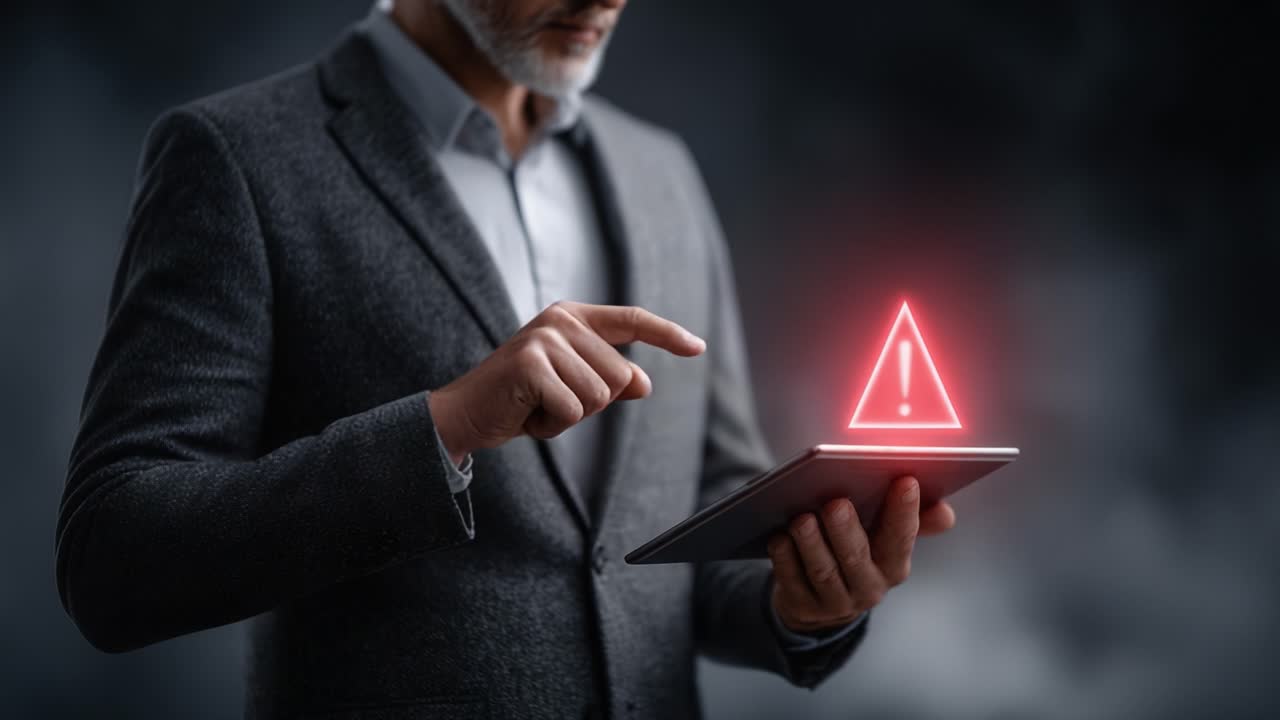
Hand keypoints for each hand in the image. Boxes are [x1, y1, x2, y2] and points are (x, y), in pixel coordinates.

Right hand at [428, 301, 705, 463]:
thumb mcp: (572, 387)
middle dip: (592, 404)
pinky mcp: (531, 364)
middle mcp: (560, 320)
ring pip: (599, 396)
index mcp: (573, 317)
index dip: (668, 334)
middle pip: (619, 377)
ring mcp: (544, 339)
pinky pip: (574, 410)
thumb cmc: (522, 400)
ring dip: (571, 416)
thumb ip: (608, 380)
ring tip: (539, 407)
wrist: (467, 414)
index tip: (698, 348)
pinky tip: (528, 415)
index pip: (632, 321)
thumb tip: (644, 383)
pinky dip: (554, 425)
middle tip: (551, 401)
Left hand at [767, 475, 956, 633]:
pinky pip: (793, 582)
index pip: (902, 538)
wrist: (821, 601)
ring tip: (801, 518)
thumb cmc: (857, 552)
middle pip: (856, 557)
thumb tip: (946, 512)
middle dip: (846, 530)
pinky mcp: (803, 607)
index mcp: (893, 566)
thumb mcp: (885, 539)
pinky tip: (778, 537)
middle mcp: (868, 587)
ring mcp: (834, 601)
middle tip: (836, 502)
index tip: (905, 479)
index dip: (905, 511)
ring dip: (811, 543)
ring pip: (823, 571)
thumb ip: (913, 521)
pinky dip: (785, 559)